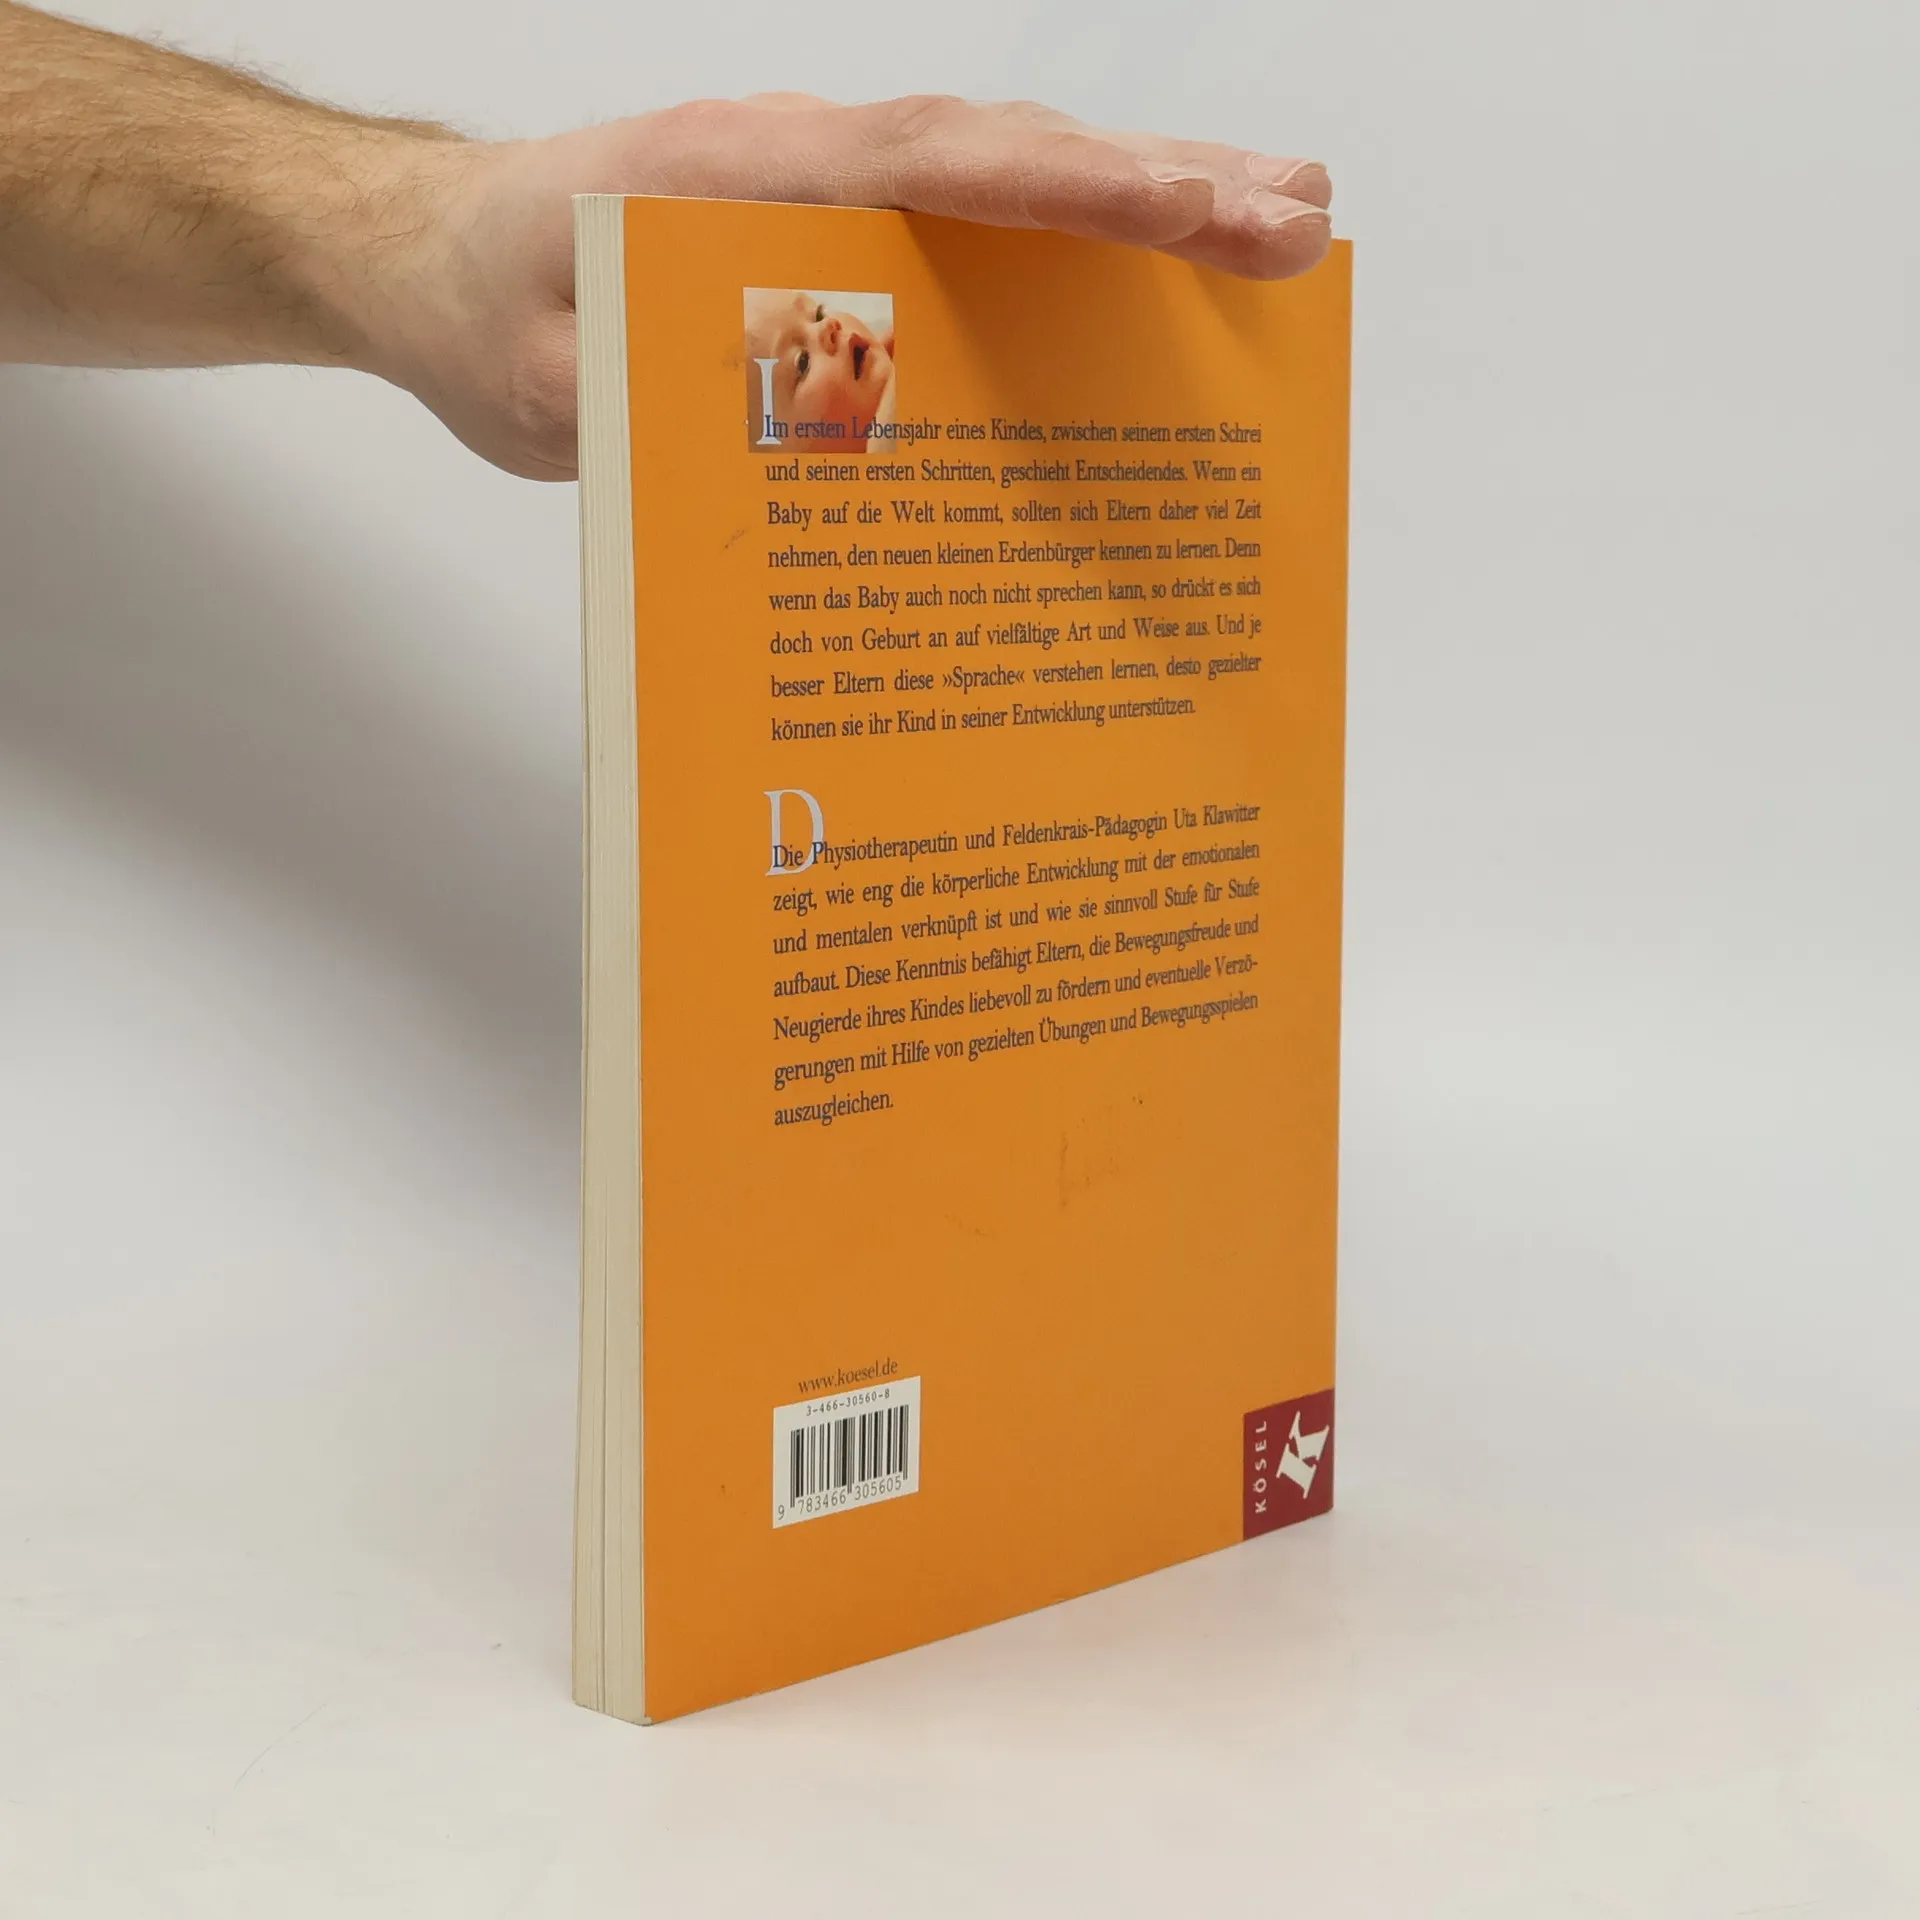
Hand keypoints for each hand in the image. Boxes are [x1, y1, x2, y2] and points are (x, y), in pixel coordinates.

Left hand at [356, 96, 1332, 480]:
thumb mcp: (545, 387)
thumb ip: (654, 398)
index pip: (934, 166)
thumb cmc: (494, 318)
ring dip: (1143, 199)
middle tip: (1296, 223)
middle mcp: (805, 162)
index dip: (1070, 187)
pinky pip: (975, 226)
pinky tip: (1156, 268)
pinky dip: (1073, 236)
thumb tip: (801, 419)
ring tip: (1278, 228)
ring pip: (1005, 176)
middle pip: (1004, 155)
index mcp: (737, 178)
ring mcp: (833, 191)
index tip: (1192, 209)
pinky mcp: (845, 235)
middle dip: (1156, 186)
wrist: (439, 265)